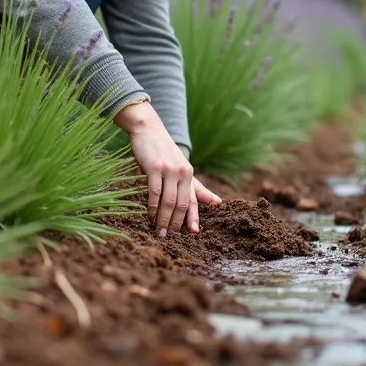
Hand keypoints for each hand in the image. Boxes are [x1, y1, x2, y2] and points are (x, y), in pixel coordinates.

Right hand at [115, 101, 219, 235]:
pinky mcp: (154, 168)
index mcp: (189, 174)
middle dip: (176, 223)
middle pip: (181, 204)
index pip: (194, 200)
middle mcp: (182, 172)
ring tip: (159, 231)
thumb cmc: (163, 152)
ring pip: (168, 201)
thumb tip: (218, 203)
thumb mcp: (181, 168)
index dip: (194, 218)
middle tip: (168, 236)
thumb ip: (196, 187)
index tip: (193, 233)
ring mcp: (168, 170)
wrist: (148, 129)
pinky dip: (152, 206)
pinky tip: (150, 215)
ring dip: (163, 219)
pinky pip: (155, 192)